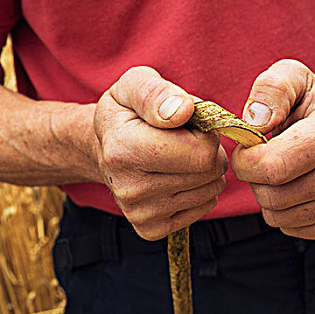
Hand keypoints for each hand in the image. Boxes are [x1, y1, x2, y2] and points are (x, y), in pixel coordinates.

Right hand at [94, 67, 226, 239]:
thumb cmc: (125, 113)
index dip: (205, 134)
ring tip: (180, 157)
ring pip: (210, 191)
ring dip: (205, 170)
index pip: (201, 154)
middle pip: (208, 173)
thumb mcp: (133, 84)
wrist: (103, 148)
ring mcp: (139, 213)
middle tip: (186, 140)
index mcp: (124, 150)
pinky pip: (203, 208)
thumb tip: (183, 110)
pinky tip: (178, 176)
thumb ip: (156, 92)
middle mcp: (129, 188)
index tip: (189, 124)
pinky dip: (200, 190)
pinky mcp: (150, 229)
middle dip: (208, 151)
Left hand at [231, 60, 314, 239]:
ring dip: (269, 197)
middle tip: (263, 161)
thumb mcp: (291, 77)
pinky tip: (296, 188)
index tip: (246, 149)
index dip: (244, 161)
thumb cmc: (312, 105)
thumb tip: (255, 121)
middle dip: (254, 180)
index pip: (272, 166)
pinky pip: (294, 230)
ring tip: (282, 173)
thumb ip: (270, 89)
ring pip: (280, 217)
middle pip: (274, 197)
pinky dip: (285, 213)